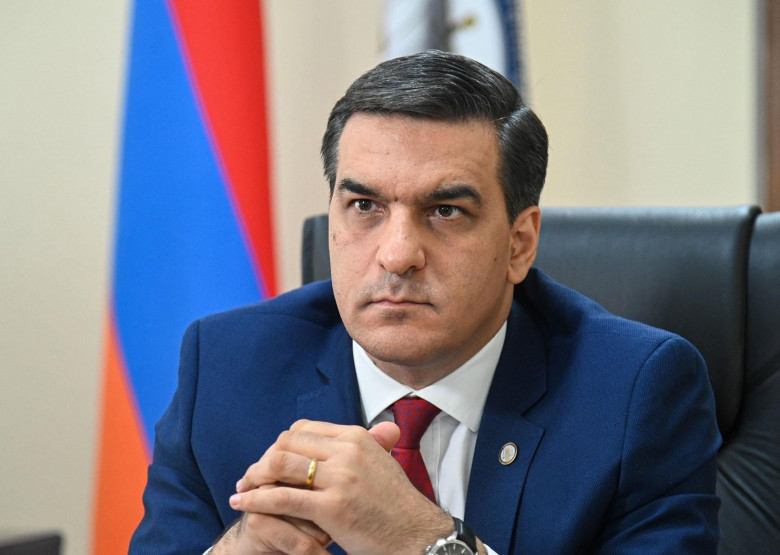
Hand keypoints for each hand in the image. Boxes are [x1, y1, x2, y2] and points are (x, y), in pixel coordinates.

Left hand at [230, 420, 453, 553]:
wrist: (416, 535)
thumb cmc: (397, 506)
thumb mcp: (381, 464)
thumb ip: (357, 448)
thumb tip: (334, 442)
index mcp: (357, 437)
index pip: (304, 428)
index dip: (281, 444)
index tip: (271, 460)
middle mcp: (347, 451)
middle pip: (287, 442)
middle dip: (264, 459)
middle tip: (251, 476)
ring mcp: (340, 478)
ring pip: (280, 464)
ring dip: (254, 476)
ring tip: (242, 489)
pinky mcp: (332, 506)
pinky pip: (282, 497)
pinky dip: (257, 499)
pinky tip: (243, 503)